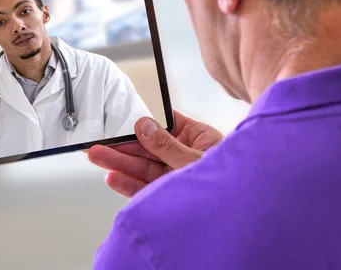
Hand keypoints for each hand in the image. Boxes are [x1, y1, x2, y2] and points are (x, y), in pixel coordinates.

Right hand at [87, 109, 222, 197]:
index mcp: (198, 137)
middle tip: (99, 142)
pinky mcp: (169, 194)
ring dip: (119, 162)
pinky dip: (129, 184)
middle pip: (147, 147)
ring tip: (97, 156)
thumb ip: (168, 145)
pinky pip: (145, 187)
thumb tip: (145, 126)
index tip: (119, 122)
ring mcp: (176, 176)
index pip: (164, 124)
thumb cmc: (235, 183)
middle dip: (121, 145)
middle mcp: (185, 155)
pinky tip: (114, 177)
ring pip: (143, 167)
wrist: (243, 218)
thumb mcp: (196, 159)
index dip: (140, 122)